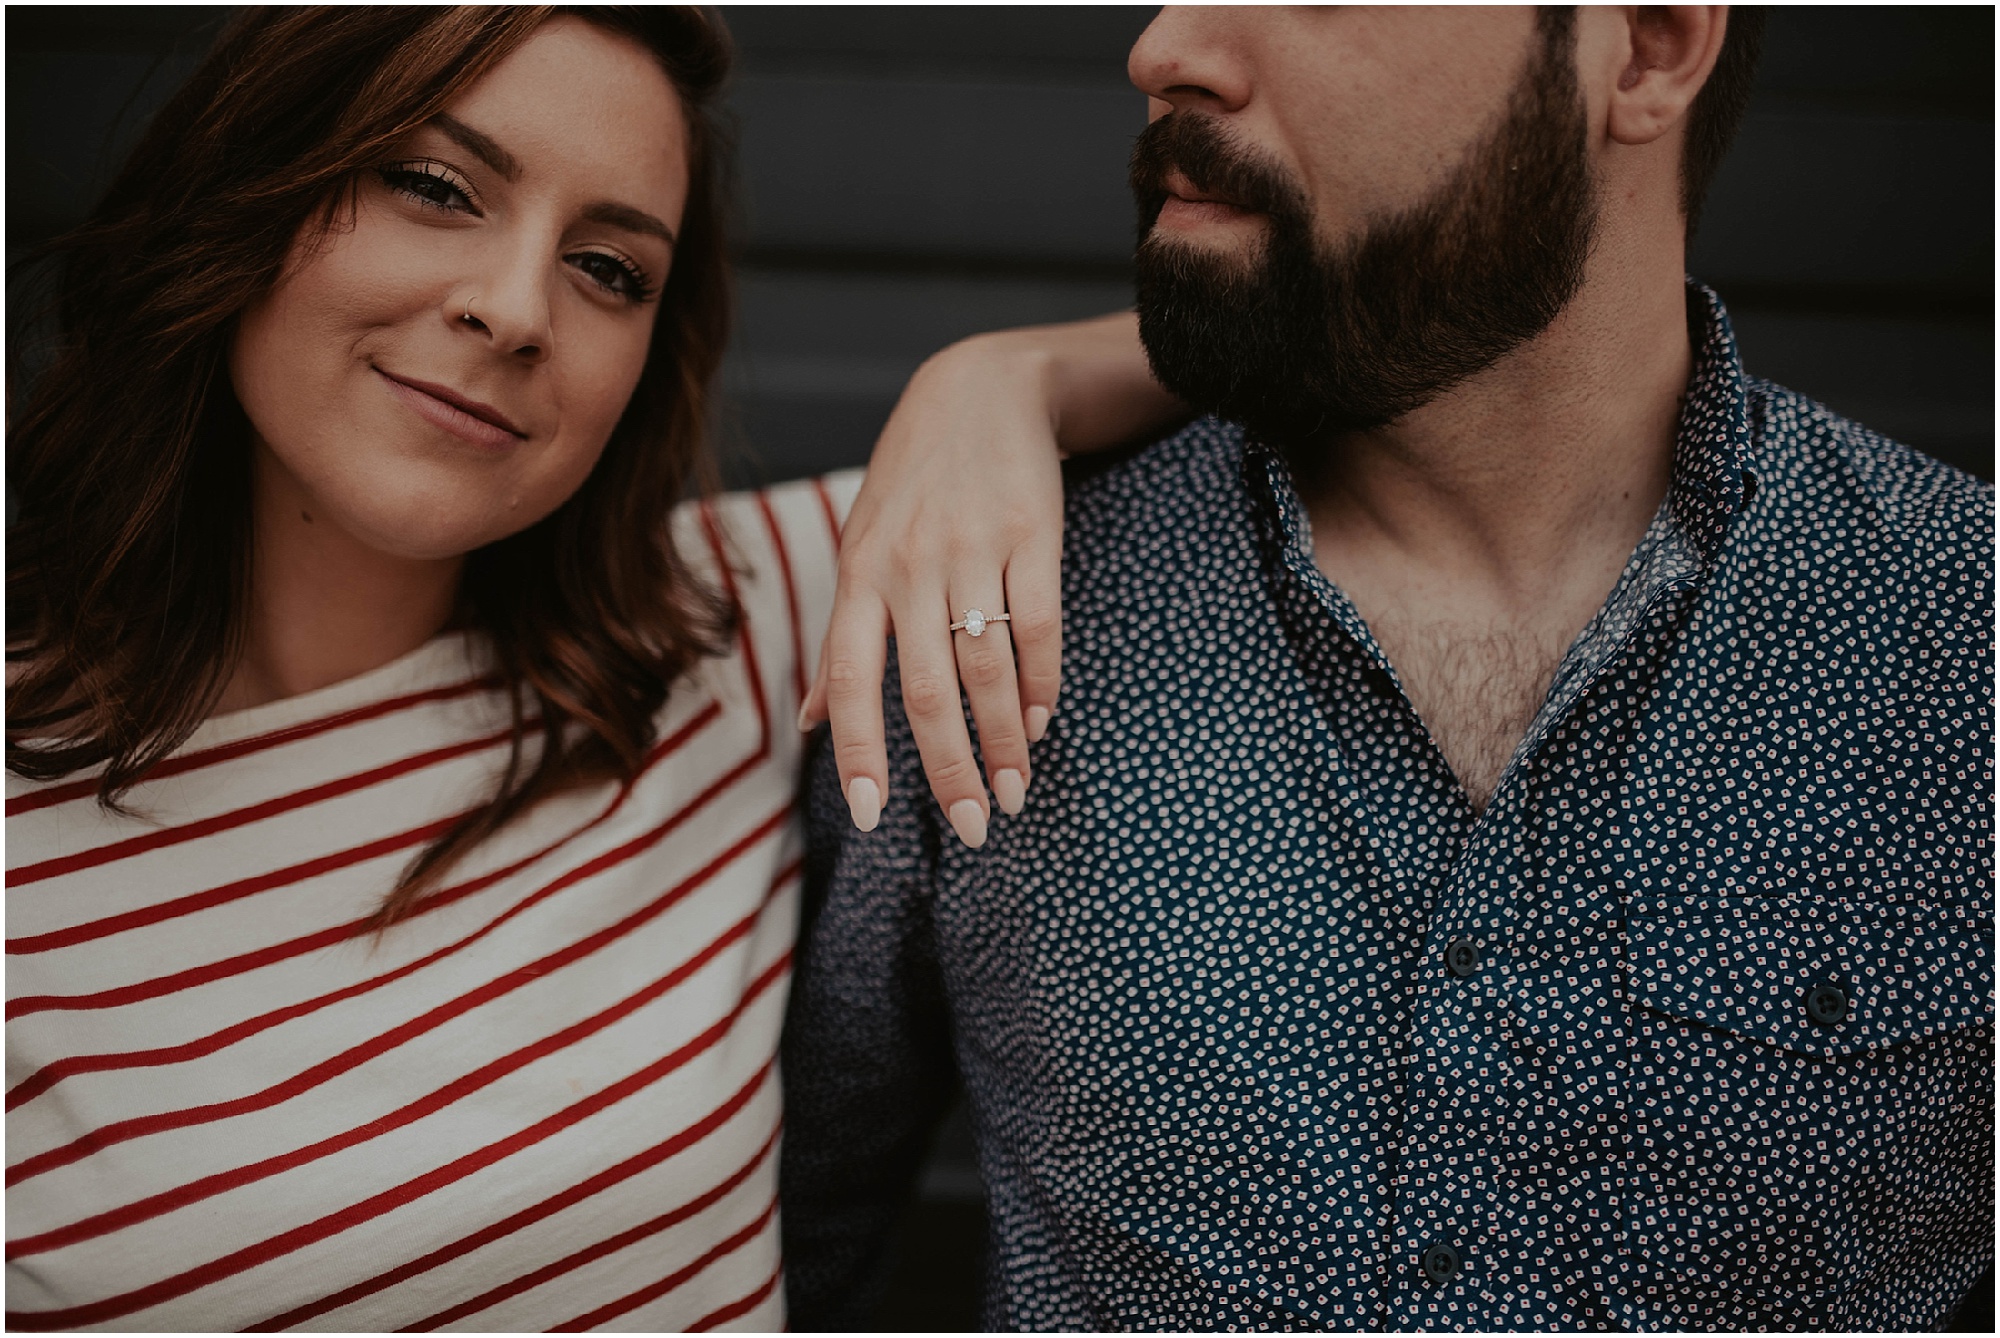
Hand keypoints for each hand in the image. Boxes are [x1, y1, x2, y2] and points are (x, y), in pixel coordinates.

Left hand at [801, 333, 1064, 848]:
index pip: (849, 677)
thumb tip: (809, 724)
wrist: (983, 387)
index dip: (858, 750)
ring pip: (985, 668)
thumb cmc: (913, 482)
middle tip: (976, 828)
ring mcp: (972, 549)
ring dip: (1002, 741)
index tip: (871, 816)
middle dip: (949, 768)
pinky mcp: (1033, 534)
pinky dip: (1041, 683)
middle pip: (924, 690)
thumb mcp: (861, 547)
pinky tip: (1040, 725)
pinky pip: (1038, 625)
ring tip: (1015, 793)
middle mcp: (909, 566)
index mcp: (859, 574)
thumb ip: (842, 638)